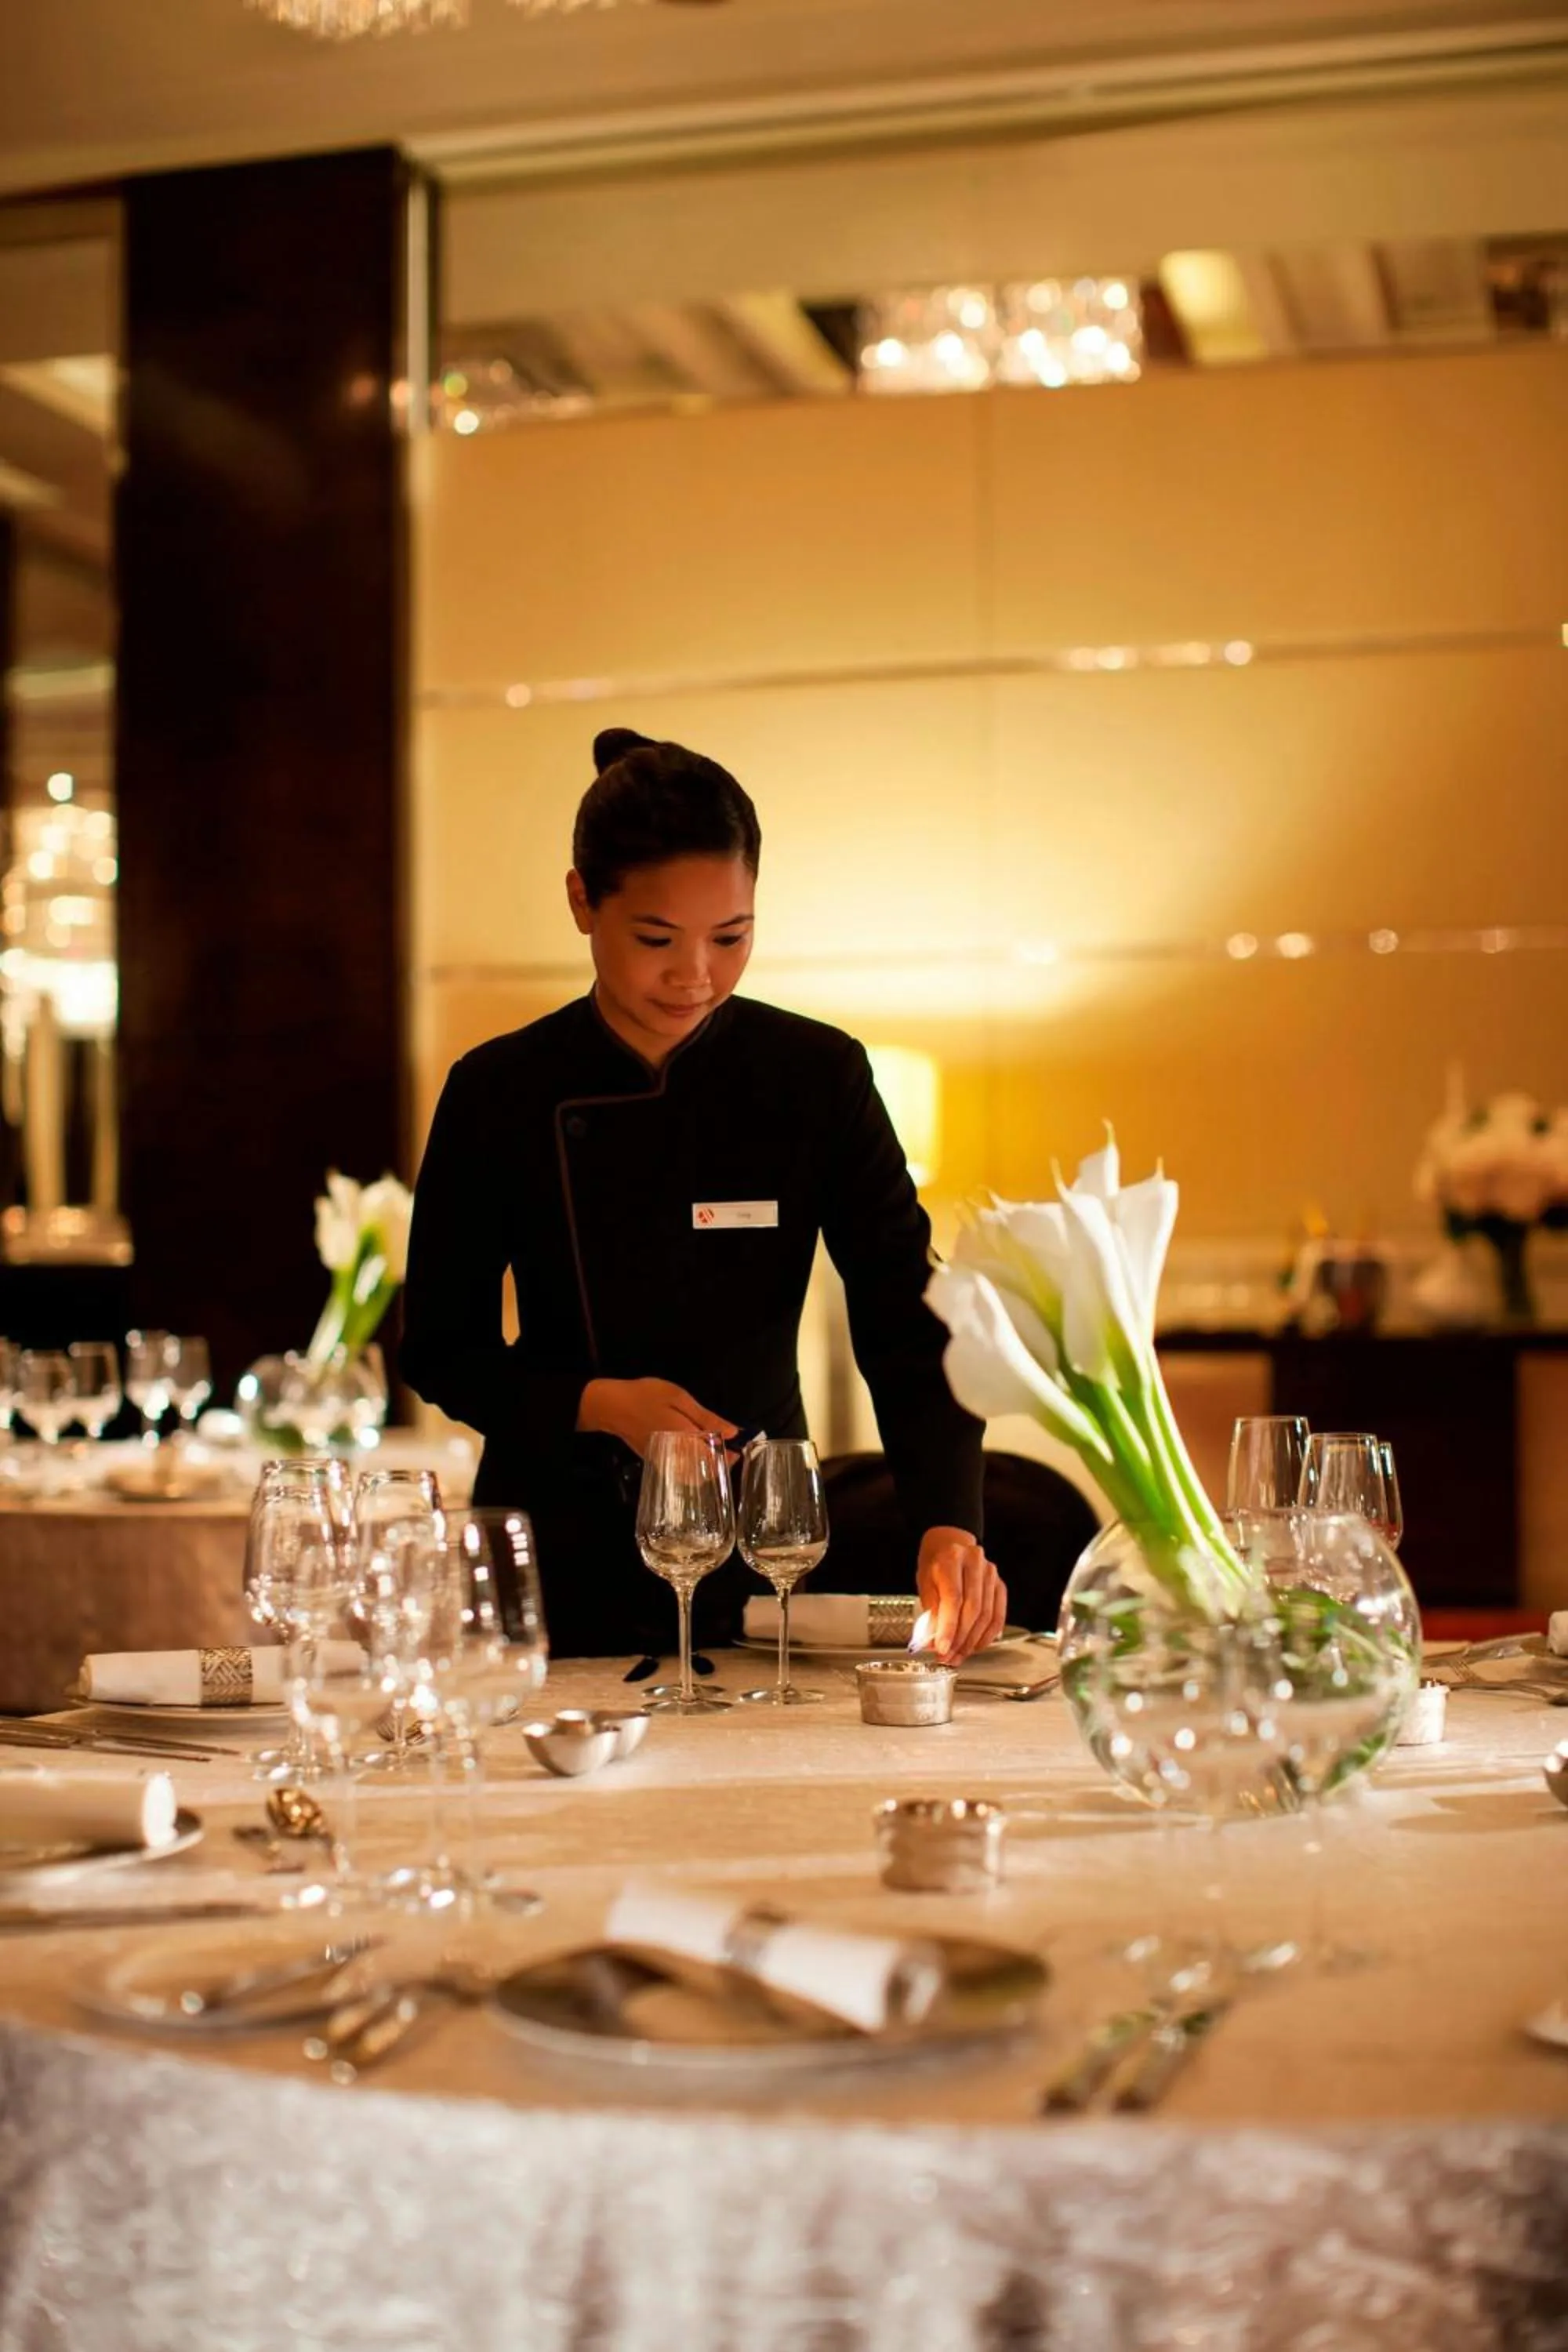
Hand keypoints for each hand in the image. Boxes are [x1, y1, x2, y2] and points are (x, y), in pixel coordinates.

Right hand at [577, 1378, 737, 1459]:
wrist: (610, 1406)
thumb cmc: (646, 1395)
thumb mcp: (678, 1397)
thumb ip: (706, 1417)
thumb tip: (733, 1432)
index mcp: (683, 1438)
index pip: (713, 1457)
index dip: (729, 1456)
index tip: (739, 1449)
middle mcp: (674, 1456)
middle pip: (703, 1473)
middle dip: (719, 1465)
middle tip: (729, 1451)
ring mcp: (663, 1462)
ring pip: (691, 1477)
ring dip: (706, 1469)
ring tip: (715, 1452)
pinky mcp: (655, 1462)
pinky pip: (679, 1473)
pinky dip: (692, 1469)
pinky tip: (696, 1453)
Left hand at [916, 1527, 1006, 1664]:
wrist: (950, 1547)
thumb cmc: (936, 1565)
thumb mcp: (925, 1584)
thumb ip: (930, 1612)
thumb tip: (933, 1642)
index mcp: (951, 1558)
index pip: (953, 1598)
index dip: (948, 1627)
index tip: (942, 1648)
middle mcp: (975, 1562)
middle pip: (972, 1609)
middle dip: (959, 1639)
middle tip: (947, 1657)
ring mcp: (991, 1573)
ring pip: (986, 1616)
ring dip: (971, 1641)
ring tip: (958, 1655)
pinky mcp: (1000, 1585)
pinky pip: (998, 1616)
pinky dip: (987, 1636)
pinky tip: (975, 1646)